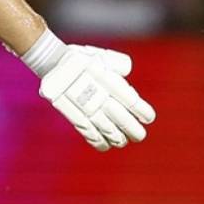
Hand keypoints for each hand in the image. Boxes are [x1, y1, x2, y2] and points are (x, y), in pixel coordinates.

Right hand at [39, 45, 155, 150]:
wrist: (53, 63)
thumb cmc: (80, 58)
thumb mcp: (103, 57)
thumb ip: (119, 65)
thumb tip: (127, 73)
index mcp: (111, 83)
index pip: (132, 102)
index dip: (142, 112)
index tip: (149, 118)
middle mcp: (102, 99)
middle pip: (123, 120)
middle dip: (133, 130)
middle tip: (140, 136)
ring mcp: (88, 110)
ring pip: (108, 130)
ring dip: (118, 138)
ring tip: (124, 142)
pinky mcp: (75, 117)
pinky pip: (89, 133)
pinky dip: (98, 141)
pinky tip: (105, 146)